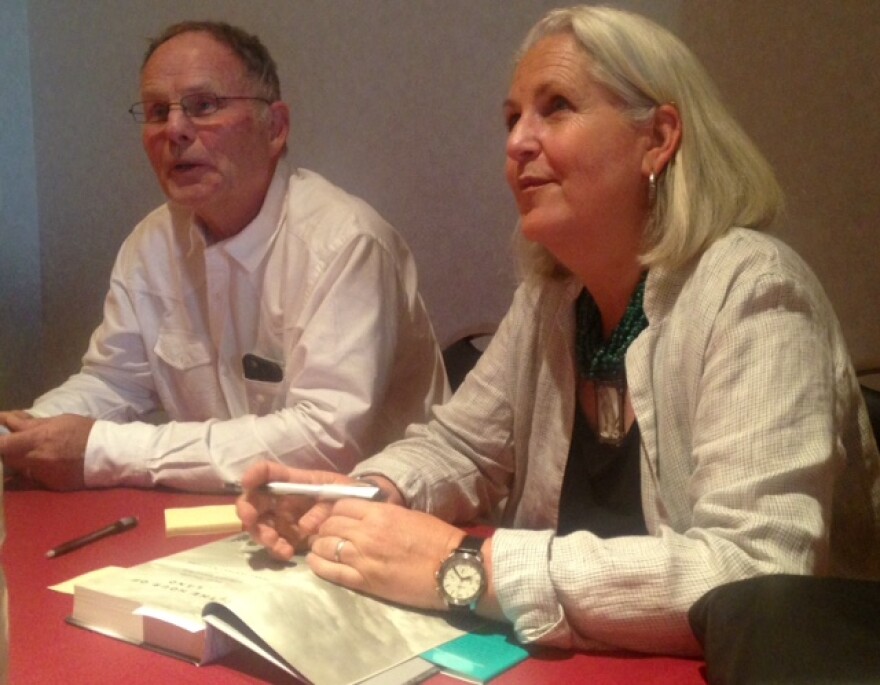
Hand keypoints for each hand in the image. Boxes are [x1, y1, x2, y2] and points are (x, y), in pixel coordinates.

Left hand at [0, 413, 91, 489]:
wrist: (108, 455)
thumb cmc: (84, 431)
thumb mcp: (59, 421)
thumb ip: (32, 423)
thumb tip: (10, 421)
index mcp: (37, 440)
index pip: (1, 444)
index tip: (0, 434)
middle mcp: (34, 460)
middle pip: (4, 458)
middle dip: (4, 450)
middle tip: (11, 443)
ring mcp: (41, 475)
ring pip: (15, 470)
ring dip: (15, 461)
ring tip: (25, 454)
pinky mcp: (48, 486)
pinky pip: (29, 481)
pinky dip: (26, 474)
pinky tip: (31, 468)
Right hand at [236, 461, 355, 560]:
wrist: (358, 515)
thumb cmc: (347, 494)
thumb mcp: (341, 492)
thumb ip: (323, 506)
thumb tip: (305, 526)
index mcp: (292, 481)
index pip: (268, 472)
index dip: (255, 474)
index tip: (247, 482)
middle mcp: (281, 500)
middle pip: (253, 501)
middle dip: (247, 510)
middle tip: (251, 520)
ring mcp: (282, 520)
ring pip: (259, 526)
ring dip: (261, 534)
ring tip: (274, 542)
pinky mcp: (288, 538)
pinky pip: (274, 545)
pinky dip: (276, 550)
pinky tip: (287, 554)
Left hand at [308, 499, 466, 611]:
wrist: (452, 569)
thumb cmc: (437, 539)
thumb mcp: (408, 515)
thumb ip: (383, 514)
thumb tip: (365, 516)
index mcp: (380, 513)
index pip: (341, 505)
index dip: (334, 510)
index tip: (335, 517)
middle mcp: (365, 532)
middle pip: (329, 525)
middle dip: (324, 528)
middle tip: (326, 534)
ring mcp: (361, 558)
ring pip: (324, 546)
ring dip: (319, 545)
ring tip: (321, 548)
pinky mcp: (363, 581)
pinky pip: (330, 571)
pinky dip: (318, 565)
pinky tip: (315, 562)